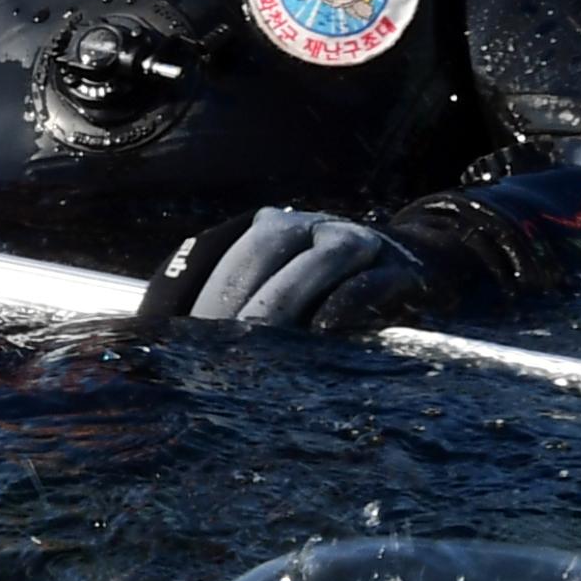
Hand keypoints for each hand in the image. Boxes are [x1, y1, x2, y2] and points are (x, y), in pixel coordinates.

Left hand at [157, 205, 431, 332]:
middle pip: (256, 253)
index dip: (184, 291)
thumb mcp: (280, 288)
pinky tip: (321, 336)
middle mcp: (304, 225)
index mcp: (263, 227)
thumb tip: (168, 353)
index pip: (212, 251)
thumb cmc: (330, 292)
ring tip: (252, 351)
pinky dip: (341, 309)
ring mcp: (351, 241)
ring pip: (306, 265)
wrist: (420, 264)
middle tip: (203, 355)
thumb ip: (232, 307)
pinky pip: (363, 287)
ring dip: (277, 307)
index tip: (160, 337)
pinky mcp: (396, 269)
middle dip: (226, 302)